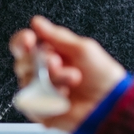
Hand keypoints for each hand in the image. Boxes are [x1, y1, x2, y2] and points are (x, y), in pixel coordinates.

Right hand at [10, 16, 126, 131]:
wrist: (111, 105)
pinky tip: (64, 97)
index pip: (24, 45)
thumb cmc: (103, 78)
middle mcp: (42, 73)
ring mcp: (40, 91)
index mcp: (50, 55)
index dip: (22, 41)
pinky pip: (31, 101)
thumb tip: (37, 22)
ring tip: (72, 79)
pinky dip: (48, 97)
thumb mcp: (83, 49)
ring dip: (51, 78)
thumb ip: (57, 36)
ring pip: (27, 81)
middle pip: (22, 62)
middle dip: (40, 60)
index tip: (29, 39)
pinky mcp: (40, 110)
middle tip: (57, 62)